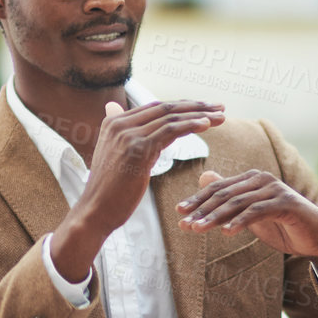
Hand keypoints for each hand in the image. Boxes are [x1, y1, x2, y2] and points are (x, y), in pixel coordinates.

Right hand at [50, 100, 224, 281]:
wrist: (96, 211)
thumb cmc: (109, 190)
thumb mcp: (114, 156)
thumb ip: (123, 135)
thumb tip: (114, 109)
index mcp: (114, 122)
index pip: (156, 107)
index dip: (183, 106)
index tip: (205, 108)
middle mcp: (119, 123)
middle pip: (166, 107)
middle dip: (196, 106)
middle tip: (220, 107)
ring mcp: (128, 134)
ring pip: (171, 117)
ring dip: (200, 115)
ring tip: (221, 116)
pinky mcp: (138, 148)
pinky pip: (170, 131)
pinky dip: (191, 125)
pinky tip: (207, 125)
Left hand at [177, 170, 317, 280]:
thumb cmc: (283, 225)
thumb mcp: (251, 214)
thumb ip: (229, 199)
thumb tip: (203, 178)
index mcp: (251, 180)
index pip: (219, 188)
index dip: (198, 200)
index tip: (180, 212)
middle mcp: (262, 180)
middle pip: (225, 194)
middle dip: (202, 209)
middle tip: (185, 223)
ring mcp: (275, 190)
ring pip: (238, 202)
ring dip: (216, 217)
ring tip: (199, 229)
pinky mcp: (286, 204)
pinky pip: (258, 211)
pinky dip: (241, 221)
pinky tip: (227, 232)